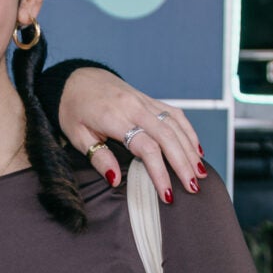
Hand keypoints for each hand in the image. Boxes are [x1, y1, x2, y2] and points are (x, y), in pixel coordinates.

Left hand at [56, 67, 203, 202]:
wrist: (75, 79)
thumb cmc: (73, 109)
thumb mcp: (77, 136)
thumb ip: (98, 157)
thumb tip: (115, 179)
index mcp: (116, 117)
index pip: (146, 148)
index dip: (159, 172)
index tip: (167, 194)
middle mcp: (135, 107)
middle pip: (168, 137)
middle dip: (183, 164)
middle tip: (193, 187)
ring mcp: (145, 101)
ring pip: (175, 126)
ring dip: (190, 150)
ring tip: (200, 173)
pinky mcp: (149, 100)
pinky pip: (174, 115)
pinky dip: (188, 132)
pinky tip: (197, 150)